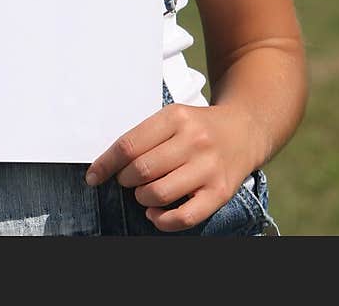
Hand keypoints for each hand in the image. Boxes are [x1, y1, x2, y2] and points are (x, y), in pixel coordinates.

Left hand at [84, 103, 254, 230]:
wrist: (244, 130)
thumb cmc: (198, 127)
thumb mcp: (174, 117)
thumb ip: (146, 136)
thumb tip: (108, 164)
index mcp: (176, 117)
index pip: (130, 144)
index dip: (106, 164)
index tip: (93, 176)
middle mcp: (193, 141)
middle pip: (142, 170)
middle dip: (125, 180)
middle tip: (127, 180)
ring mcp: (208, 168)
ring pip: (159, 194)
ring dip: (142, 199)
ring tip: (143, 194)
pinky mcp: (220, 192)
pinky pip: (184, 217)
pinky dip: (162, 221)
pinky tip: (155, 214)